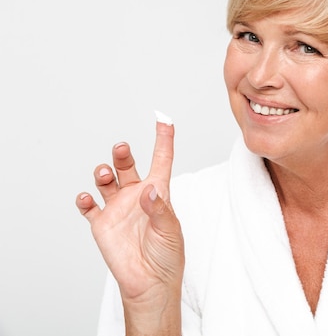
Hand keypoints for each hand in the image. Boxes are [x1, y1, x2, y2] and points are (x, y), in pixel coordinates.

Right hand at [76, 120, 183, 310]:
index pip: (161, 159)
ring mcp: (118, 208)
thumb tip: (148, 189)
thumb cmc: (167, 256)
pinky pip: (88, 206)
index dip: (163, 139)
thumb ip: (159, 209)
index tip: (163, 118)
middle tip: (121, 150)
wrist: (150, 283)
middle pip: (127, 165)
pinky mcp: (102, 224)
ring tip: (105, 176)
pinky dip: (84, 199)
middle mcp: (137, 196)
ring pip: (106, 180)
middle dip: (122, 154)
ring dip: (102, 173)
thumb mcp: (170, 230)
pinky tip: (86, 198)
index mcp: (158, 192)